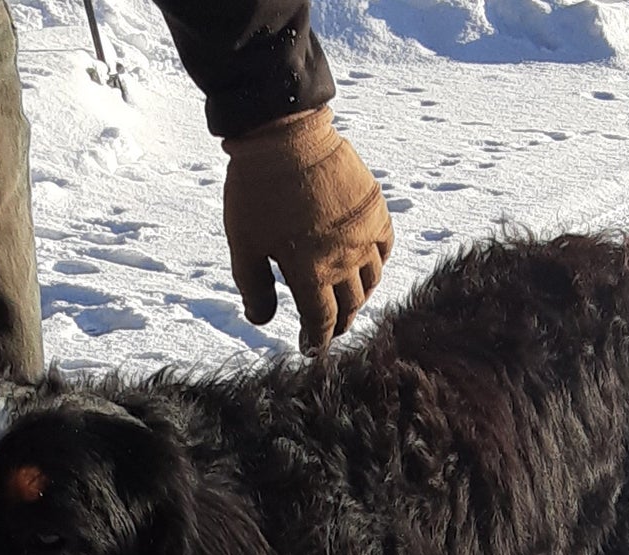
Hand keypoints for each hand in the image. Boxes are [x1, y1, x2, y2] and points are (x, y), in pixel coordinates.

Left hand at [223, 107, 393, 351]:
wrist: (284, 134)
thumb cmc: (256, 191)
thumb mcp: (243, 245)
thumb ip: (254, 288)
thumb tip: (262, 321)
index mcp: (311, 273)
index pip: (322, 322)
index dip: (316, 341)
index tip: (310, 348)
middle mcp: (344, 260)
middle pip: (350, 307)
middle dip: (339, 324)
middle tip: (328, 327)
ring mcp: (364, 235)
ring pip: (371, 283)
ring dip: (358, 298)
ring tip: (345, 299)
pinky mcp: (375, 211)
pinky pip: (385, 249)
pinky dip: (376, 264)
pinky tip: (363, 265)